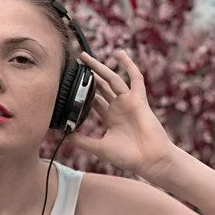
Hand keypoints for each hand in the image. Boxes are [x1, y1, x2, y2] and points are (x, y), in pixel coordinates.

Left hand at [71, 50, 175, 177]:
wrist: (150, 161)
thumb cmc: (128, 157)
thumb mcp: (99, 148)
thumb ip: (82, 141)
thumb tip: (64, 136)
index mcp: (109, 117)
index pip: (93, 99)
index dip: (83, 90)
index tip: (69, 82)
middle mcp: (118, 107)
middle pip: (101, 86)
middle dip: (89, 74)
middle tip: (76, 62)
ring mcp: (128, 102)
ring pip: (112, 79)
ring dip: (99, 67)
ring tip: (85, 56)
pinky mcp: (139, 100)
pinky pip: (135, 79)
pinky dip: (129, 66)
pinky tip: (121, 54)